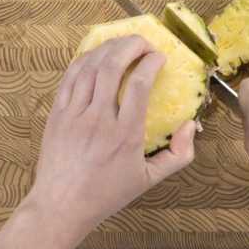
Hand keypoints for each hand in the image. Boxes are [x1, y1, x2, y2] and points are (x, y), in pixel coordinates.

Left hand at [25, 35, 195, 247]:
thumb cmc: (107, 194)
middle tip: (144, 43)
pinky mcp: (57, 114)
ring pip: (90, 66)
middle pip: (112, 66)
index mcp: (124, 135)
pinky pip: (70, 76)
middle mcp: (98, 120)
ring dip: (109, 48)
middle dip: (131, 46)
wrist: (61, 206)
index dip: (151, 62)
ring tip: (123, 44)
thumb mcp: (149, 180)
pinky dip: (85, 59)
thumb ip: (178, 154)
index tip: (160, 57)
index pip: (138, 84)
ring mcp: (74, 114)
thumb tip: (190, 126)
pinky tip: (97, 55)